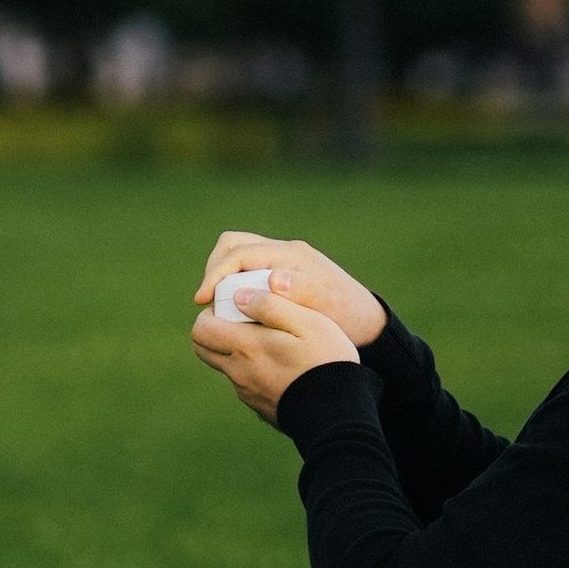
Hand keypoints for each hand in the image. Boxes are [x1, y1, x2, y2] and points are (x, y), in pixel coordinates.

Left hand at [192, 271, 361, 421]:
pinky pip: (244, 382)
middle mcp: (239, 372)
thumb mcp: (307, 321)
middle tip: (245, 320)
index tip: (235, 306)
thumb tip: (239, 297)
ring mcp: (248, 392)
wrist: (339, 414)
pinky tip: (283, 365)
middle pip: (204, 348)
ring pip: (225, 365)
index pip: (201, 329)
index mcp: (246, 348)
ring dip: (237, 350)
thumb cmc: (326, 361)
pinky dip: (253, 369)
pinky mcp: (260, 405)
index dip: (212, 312)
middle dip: (216, 329)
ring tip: (270, 341)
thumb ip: (270, 305)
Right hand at [193, 231, 385, 349]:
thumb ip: (302, 291)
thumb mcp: (327, 307)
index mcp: (291, 255)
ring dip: (223, 277)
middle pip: (233, 245)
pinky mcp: (280, 273)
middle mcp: (284, 252)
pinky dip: (233, 285)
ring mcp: (281, 261)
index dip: (215, 274)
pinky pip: (246, 270)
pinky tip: (234, 310)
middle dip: (214, 270)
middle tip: (208, 302)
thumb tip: (273, 279)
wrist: (366, 322)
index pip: (239, 252)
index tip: (202, 300)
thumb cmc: (347, 317)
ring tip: (218, 307)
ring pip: (237, 256)